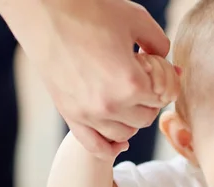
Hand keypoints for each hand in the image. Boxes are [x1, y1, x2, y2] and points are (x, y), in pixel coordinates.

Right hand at [0, 0, 170, 159]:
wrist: (42, 10)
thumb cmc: (89, 10)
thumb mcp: (135, 20)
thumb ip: (160, 44)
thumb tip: (171, 66)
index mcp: (131, 83)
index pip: (161, 99)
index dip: (162, 85)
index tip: (153, 72)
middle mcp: (110, 105)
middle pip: (145, 119)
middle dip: (148, 102)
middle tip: (140, 83)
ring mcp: (87, 114)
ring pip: (124, 134)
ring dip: (131, 120)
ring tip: (127, 100)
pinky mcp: (69, 114)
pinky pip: (94, 146)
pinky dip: (110, 147)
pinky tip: (119, 143)